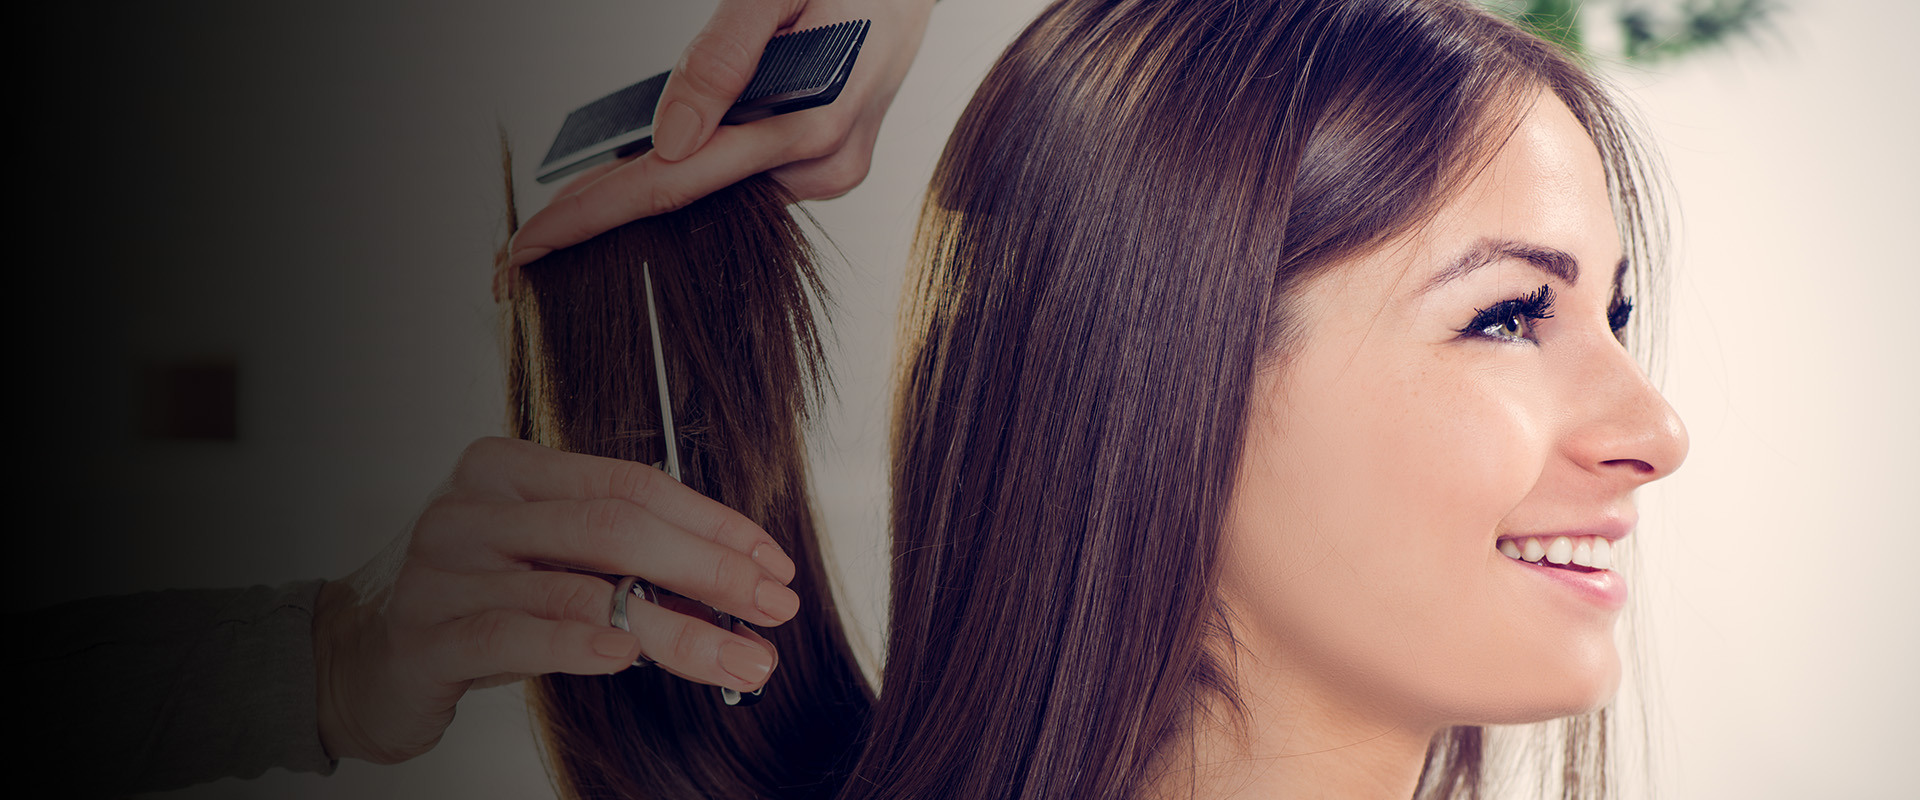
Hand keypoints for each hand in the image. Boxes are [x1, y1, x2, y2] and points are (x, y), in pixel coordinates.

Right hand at [312, 437, 798, 764]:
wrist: (366, 659)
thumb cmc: (475, 603)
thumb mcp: (550, 562)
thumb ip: (623, 554)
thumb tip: (739, 578)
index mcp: (510, 468)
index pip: (632, 484)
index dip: (712, 524)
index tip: (772, 563)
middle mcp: (473, 506)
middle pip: (614, 529)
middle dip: (707, 571)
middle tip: (772, 609)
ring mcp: (443, 567)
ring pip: (578, 592)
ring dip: (674, 630)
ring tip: (735, 657)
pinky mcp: (424, 633)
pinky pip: (515, 633)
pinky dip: (581, 646)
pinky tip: (629, 658)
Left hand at [505, 0, 935, 269]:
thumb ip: (722, 60)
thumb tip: (665, 141)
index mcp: (815, 131)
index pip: (679, 183)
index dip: (596, 211)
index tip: (528, 243)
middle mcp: (825, 167)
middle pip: (693, 200)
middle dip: (611, 211)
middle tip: (529, 241)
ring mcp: (831, 172)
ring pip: (721, 188)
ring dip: (658, 185)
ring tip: (579, 201)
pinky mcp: (830, 164)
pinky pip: (747, 173)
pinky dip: (701, 166)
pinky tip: (661, 158)